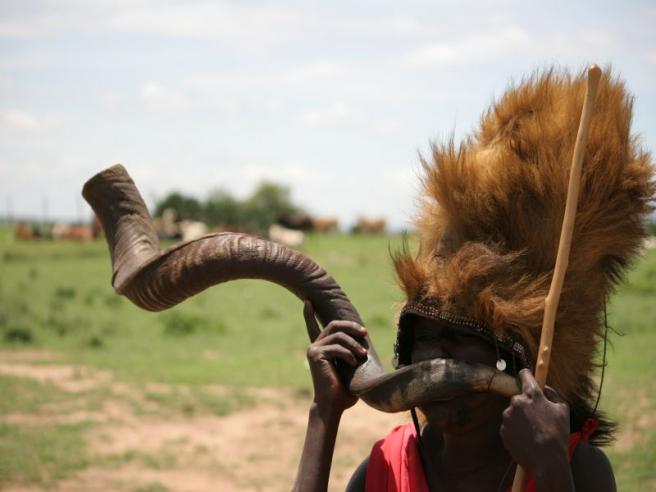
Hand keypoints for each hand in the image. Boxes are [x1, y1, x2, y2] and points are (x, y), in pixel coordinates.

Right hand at [303, 300, 366, 414]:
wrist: (333, 405)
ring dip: (353, 343)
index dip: (309, 314)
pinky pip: (336, 346)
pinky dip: (348, 353)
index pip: (312, 327)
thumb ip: (352, 355)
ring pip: (338, 335)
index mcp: (321, 350)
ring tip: (362, 354)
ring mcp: (313, 350)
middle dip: (351, 326)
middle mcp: (314, 347)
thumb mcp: (351, 368)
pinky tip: (352, 362)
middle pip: (334, 325)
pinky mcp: (316, 354)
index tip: (307, 301)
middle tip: (364, 332)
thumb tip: (364, 347)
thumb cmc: (344, 391)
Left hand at [500, 369, 569, 476]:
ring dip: (520, 419)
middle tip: (538, 419)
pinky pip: (509, 427)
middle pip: (519, 398)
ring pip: (513, 414)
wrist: (547, 461)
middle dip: (526, 406)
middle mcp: (516, 402)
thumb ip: (553, 394)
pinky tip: (526, 440)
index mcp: (531, 395)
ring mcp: (507, 416)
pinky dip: (516, 431)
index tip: (525, 376)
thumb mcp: (563, 410)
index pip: (525, 376)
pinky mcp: (503, 430)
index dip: (526, 376)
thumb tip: (544, 388)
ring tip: (533, 433)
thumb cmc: (558, 434)